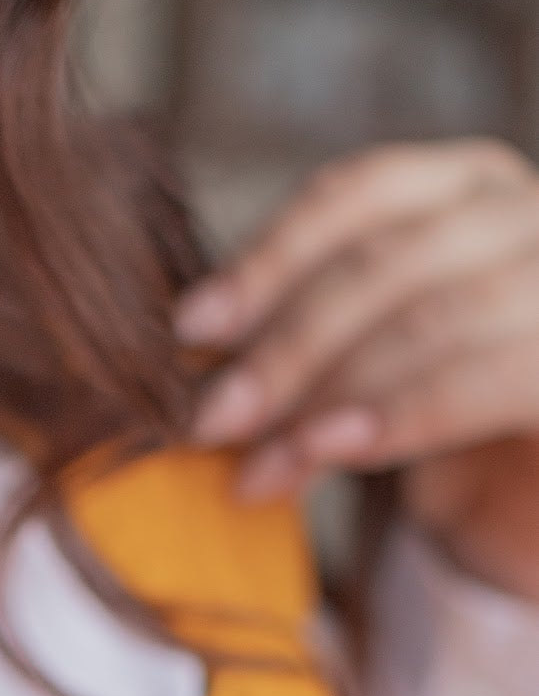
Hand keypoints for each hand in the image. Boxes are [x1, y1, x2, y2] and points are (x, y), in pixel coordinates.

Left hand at [175, 141, 538, 601]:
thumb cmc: (442, 426)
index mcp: (468, 188)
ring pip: (429, 320)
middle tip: (209, 419)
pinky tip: (332, 450)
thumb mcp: (363, 364)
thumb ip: (300, 345)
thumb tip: (196, 362)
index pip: (358, 192)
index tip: (191, 327)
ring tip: (257, 465)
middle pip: (386, 261)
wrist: (536, 508)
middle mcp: (530, 216)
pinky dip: (398, 416)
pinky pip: (483, 381)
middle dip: (285, 344)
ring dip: (326, 396)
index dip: (269, 257)